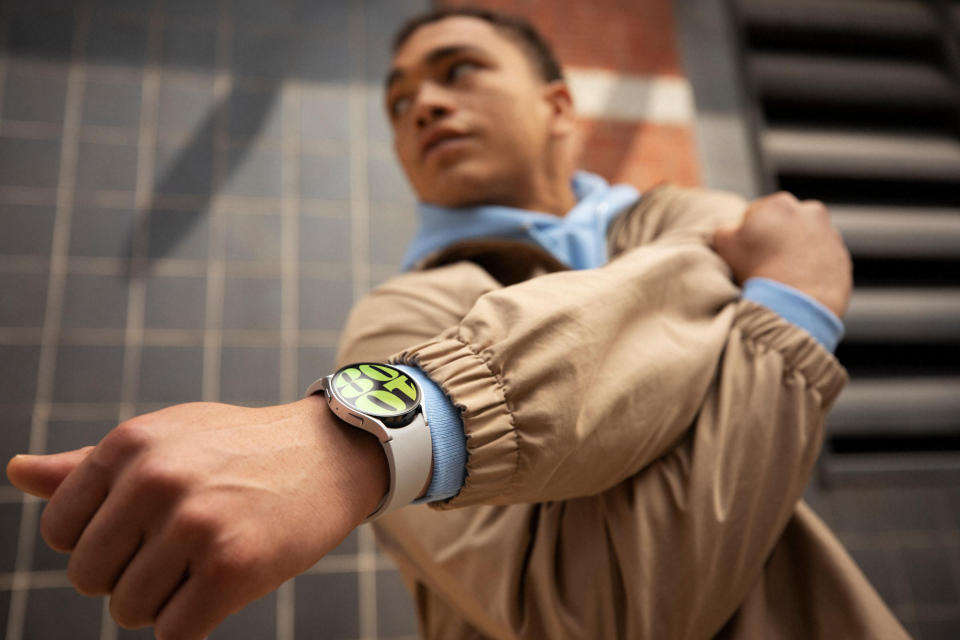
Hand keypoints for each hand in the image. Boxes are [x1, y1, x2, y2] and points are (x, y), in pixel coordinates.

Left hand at [6, 397, 387, 638]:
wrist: (329, 454)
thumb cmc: (239, 449)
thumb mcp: (166, 439)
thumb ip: (88, 466)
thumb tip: (16, 471)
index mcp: (130, 445)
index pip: (59, 532)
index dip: (100, 543)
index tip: (144, 530)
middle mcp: (156, 479)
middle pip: (88, 578)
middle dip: (128, 576)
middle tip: (180, 548)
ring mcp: (194, 523)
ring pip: (129, 610)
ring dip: (164, 601)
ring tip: (206, 561)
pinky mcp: (232, 566)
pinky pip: (173, 632)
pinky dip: (193, 622)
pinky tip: (224, 584)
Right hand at [712, 191, 852, 317]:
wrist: (795, 305)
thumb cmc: (757, 271)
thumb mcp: (724, 244)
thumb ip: (725, 229)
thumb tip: (732, 231)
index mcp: (780, 203)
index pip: (755, 214)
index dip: (746, 235)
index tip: (745, 254)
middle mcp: (811, 212)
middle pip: (784, 225)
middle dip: (774, 240)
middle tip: (762, 265)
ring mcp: (831, 235)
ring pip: (805, 242)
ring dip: (794, 254)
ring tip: (781, 278)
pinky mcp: (843, 259)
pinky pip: (822, 261)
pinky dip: (811, 270)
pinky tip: (797, 285)